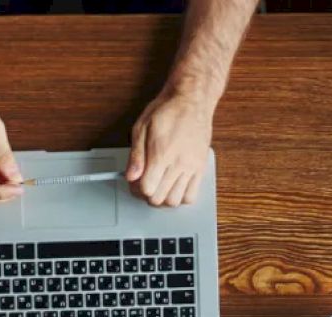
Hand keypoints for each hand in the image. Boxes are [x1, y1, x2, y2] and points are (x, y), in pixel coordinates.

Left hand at [126, 86, 213, 207]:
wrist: (192, 101)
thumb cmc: (167, 110)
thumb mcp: (142, 127)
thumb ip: (136, 155)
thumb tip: (131, 176)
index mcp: (161, 153)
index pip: (147, 188)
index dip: (137, 189)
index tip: (135, 183)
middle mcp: (178, 164)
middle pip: (160, 198)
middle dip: (148, 196)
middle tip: (145, 186)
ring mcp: (191, 168)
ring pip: (175, 201)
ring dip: (164, 199)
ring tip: (159, 188)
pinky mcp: (200, 169)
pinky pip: (191, 196)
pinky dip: (180, 198)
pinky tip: (174, 188)